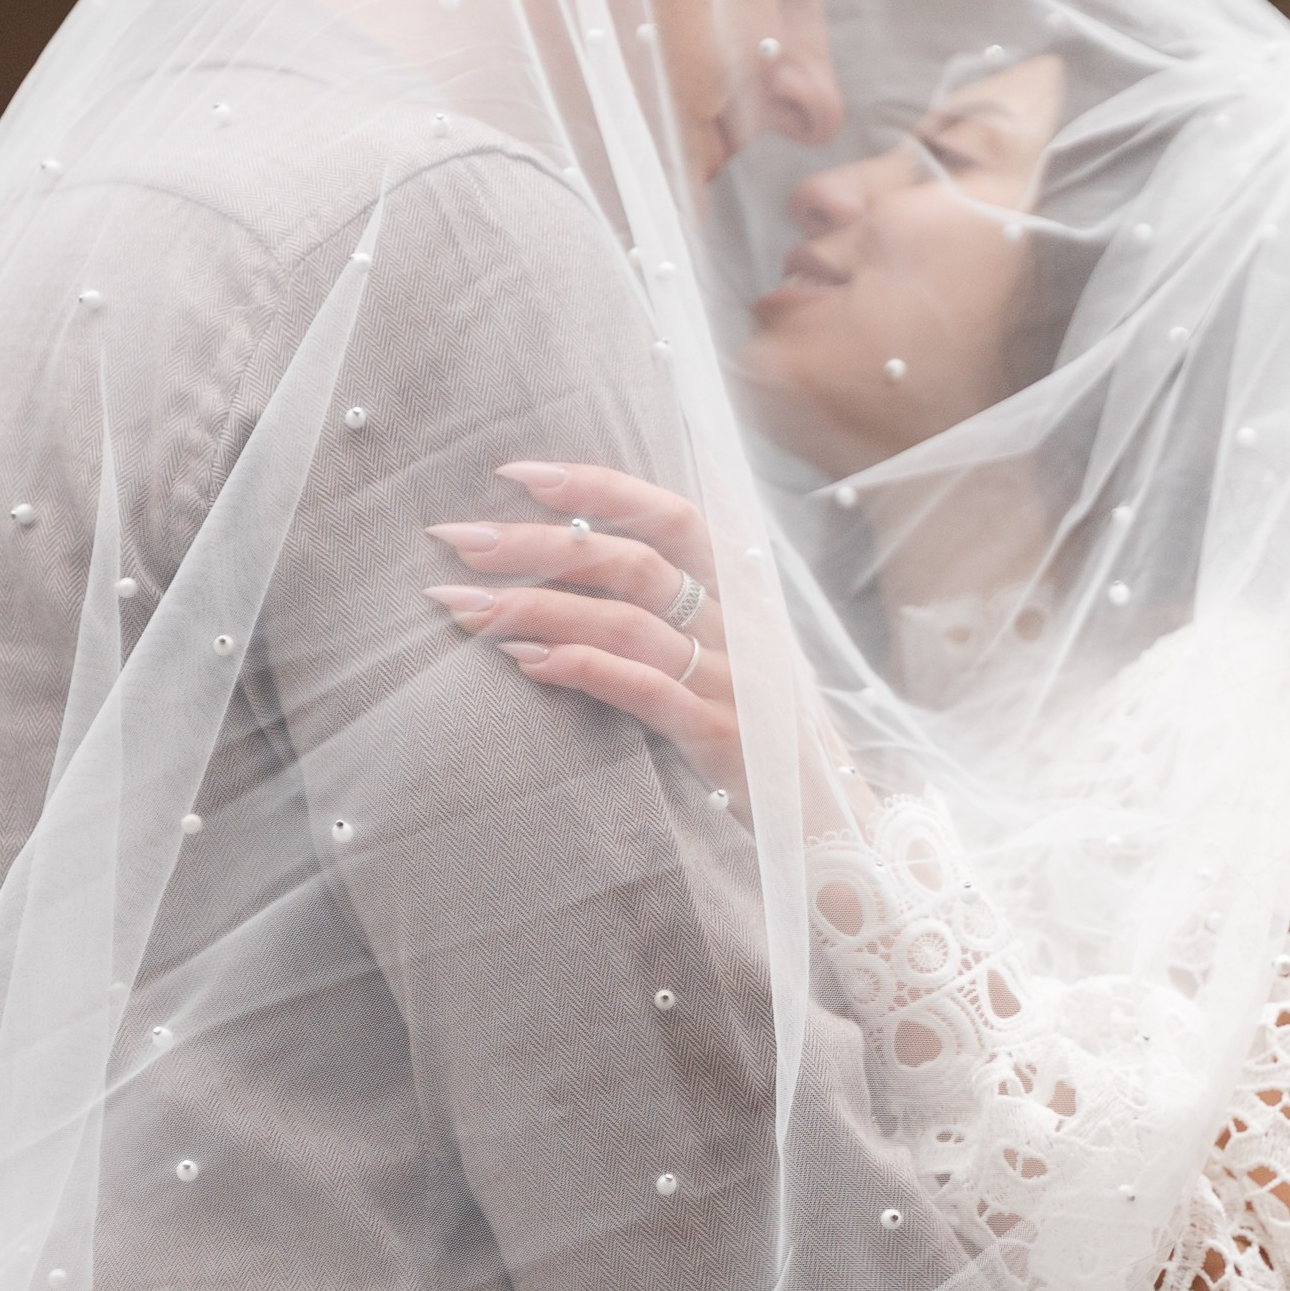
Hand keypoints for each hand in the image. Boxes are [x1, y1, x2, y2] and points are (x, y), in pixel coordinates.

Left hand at [425, 461, 740, 781]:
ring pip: (626, 623)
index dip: (599, 487)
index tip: (519, 473)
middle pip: (633, 562)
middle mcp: (737, 625)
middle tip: (458, 538)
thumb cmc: (764, 727)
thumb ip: (679, 603)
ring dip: (538, 608)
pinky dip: (583, 669)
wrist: (831, 817)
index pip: (671, 515)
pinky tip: (526, 661)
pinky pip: (645, 691)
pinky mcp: (719, 737)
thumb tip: (583, 554)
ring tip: (463, 606)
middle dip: (539, 545)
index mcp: (740, 591)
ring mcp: (731, 680)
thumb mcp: (735, 650)